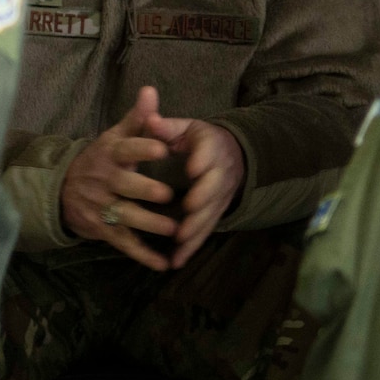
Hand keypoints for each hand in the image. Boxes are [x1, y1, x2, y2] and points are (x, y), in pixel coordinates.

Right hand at [61, 86, 178, 271]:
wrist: (62, 190)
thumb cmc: (100, 160)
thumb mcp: (114, 137)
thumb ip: (136, 118)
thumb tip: (151, 89)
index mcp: (109, 155)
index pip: (125, 150)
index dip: (142, 149)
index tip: (163, 148)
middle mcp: (104, 181)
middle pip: (125, 186)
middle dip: (145, 190)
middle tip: (167, 195)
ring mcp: (102, 207)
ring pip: (126, 216)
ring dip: (149, 224)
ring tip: (174, 229)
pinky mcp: (104, 230)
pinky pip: (125, 243)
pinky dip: (143, 255)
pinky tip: (164, 264)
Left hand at [144, 111, 244, 269]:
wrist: (230, 153)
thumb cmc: (199, 139)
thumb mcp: (186, 128)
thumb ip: (167, 126)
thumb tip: (150, 119)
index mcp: (212, 146)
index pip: (210, 153)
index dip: (203, 161)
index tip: (192, 169)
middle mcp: (220, 173)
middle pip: (215, 188)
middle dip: (203, 200)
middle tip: (187, 210)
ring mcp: (220, 196)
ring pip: (211, 214)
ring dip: (197, 229)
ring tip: (180, 242)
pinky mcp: (215, 213)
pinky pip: (205, 231)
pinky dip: (192, 246)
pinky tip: (176, 261)